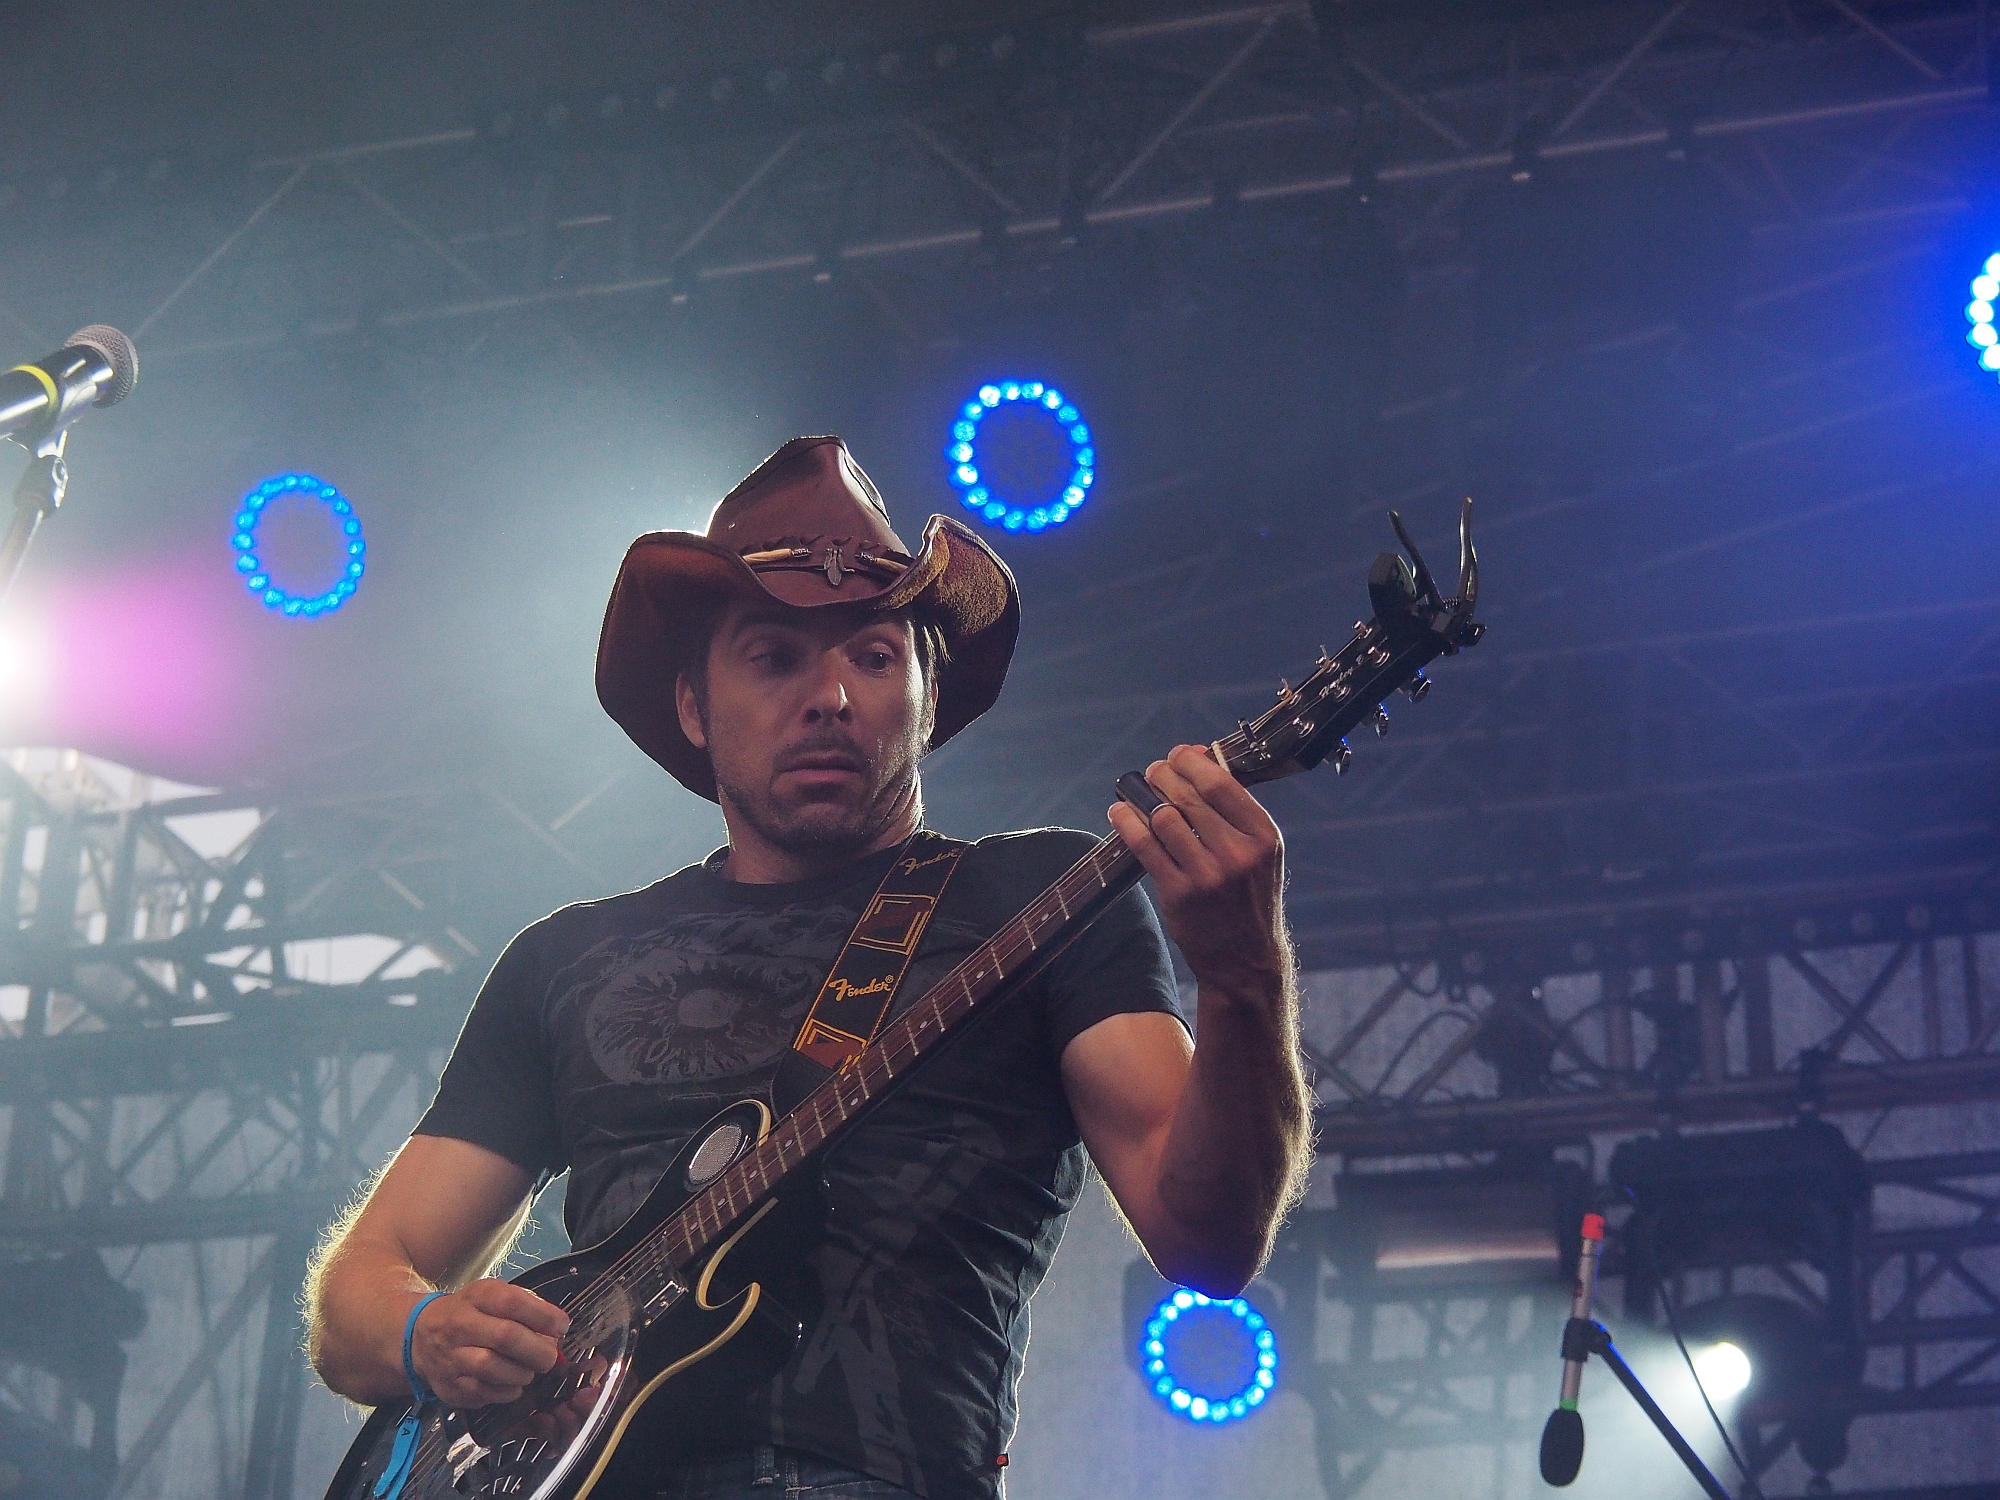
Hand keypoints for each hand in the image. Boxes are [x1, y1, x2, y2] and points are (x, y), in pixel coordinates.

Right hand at [410, 1279, 570, 1407]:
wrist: (419, 1336)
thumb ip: (524, 1308)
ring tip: (530, 1371)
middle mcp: (460, 1324)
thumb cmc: (468, 1314)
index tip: (561, 1326)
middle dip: (537, 1350)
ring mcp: (451, 1356)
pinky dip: (505, 1392)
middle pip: (505, 1336)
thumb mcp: (491, 1297)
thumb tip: (556, 1329)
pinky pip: (481, 1392)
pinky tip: (513, 1385)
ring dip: (521, 1373)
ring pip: (491, 1367)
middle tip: (550, 1357)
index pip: (512, 1302)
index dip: (542, 1315)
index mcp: (477, 1297)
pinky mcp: (448, 1385)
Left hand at [1107, 744, 1289, 1003]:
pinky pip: (1145, 846)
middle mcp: (1238, 854)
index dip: (1191, 762)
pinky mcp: (1179, 895)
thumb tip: (1197, 756)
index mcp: (1263, 836)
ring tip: (1136, 791)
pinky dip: (1127, 822)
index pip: (1220, 783)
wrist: (1245, 960)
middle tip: (1153, 772)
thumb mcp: (1258, 851)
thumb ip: (1232, 809)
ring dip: (1143, 797)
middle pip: (1188, 796)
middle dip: (1163, 775)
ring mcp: (1207, 876)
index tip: (1178, 755)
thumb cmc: (1248, 896)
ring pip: (1163, 818)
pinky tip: (1119, 812)